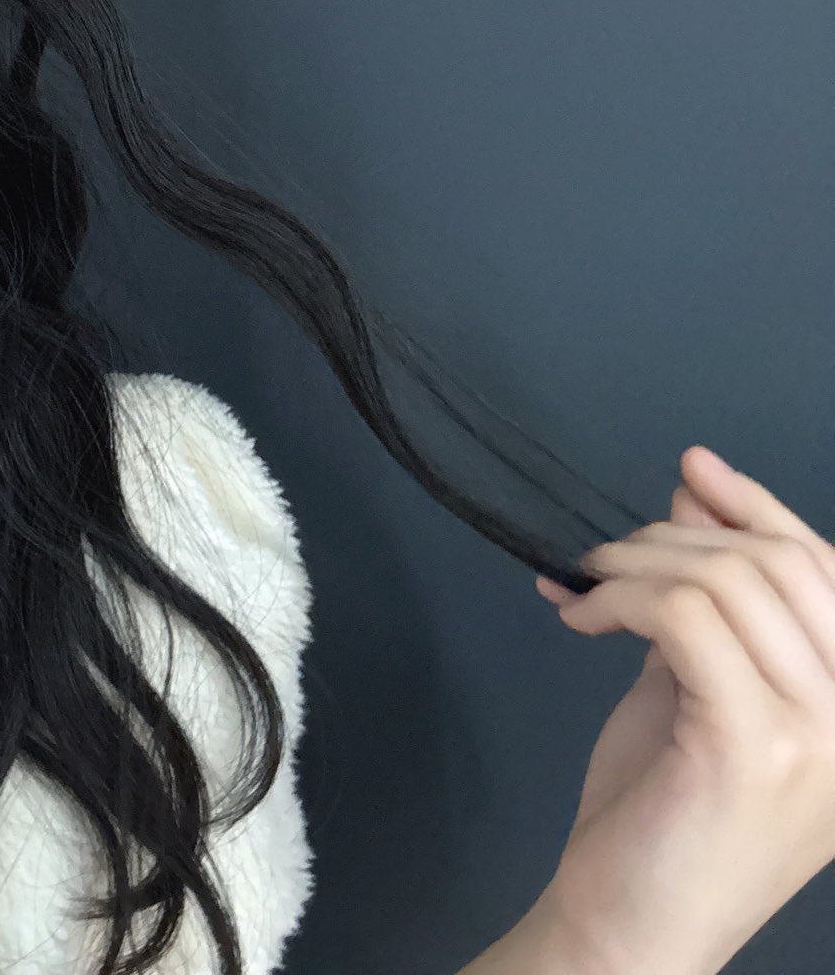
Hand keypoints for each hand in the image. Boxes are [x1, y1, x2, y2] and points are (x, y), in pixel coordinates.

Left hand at [529, 447, 834, 974]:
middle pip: (780, 563)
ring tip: (587, 588)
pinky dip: (622, 599)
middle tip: (604, 554)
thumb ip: (705, 599)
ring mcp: (815, 734)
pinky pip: (687, 617)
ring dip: (637, 564)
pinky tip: (582, 619)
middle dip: (676, 535)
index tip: (694, 469)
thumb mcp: (696, 684)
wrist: (634, 922)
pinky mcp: (751, 743)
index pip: (827, 571)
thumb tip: (695, 496)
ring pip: (729, 581)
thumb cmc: (664, 811)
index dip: (760, 507)